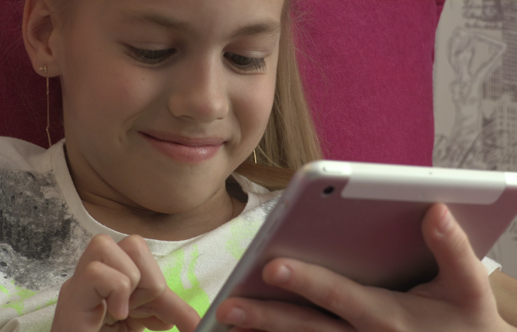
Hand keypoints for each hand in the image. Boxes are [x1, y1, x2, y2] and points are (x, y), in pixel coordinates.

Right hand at [51, 234, 199, 331]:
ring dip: (127, 280)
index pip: (141, 255)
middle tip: (136, 310)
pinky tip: (114, 316)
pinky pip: (95, 272)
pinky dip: (115, 292)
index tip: (172, 319)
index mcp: (110, 278)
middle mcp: (91, 277)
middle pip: (130, 242)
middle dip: (146, 277)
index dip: (158, 282)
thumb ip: (167, 314)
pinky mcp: (70, 298)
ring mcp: (77, 285)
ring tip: (122, 311)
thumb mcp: (142, 323)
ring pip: (104, 244)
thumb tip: (197, 321)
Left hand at [216, 204, 516, 331]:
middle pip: (308, 326)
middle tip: (228, 306)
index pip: (341, 295)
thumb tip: (436, 211)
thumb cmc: (468, 322)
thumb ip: (452, 251)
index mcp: (388, 316)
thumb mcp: (470, 288)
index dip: (308, 280)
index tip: (272, 265)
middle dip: (267, 317)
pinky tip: (254, 331)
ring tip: (228, 320)